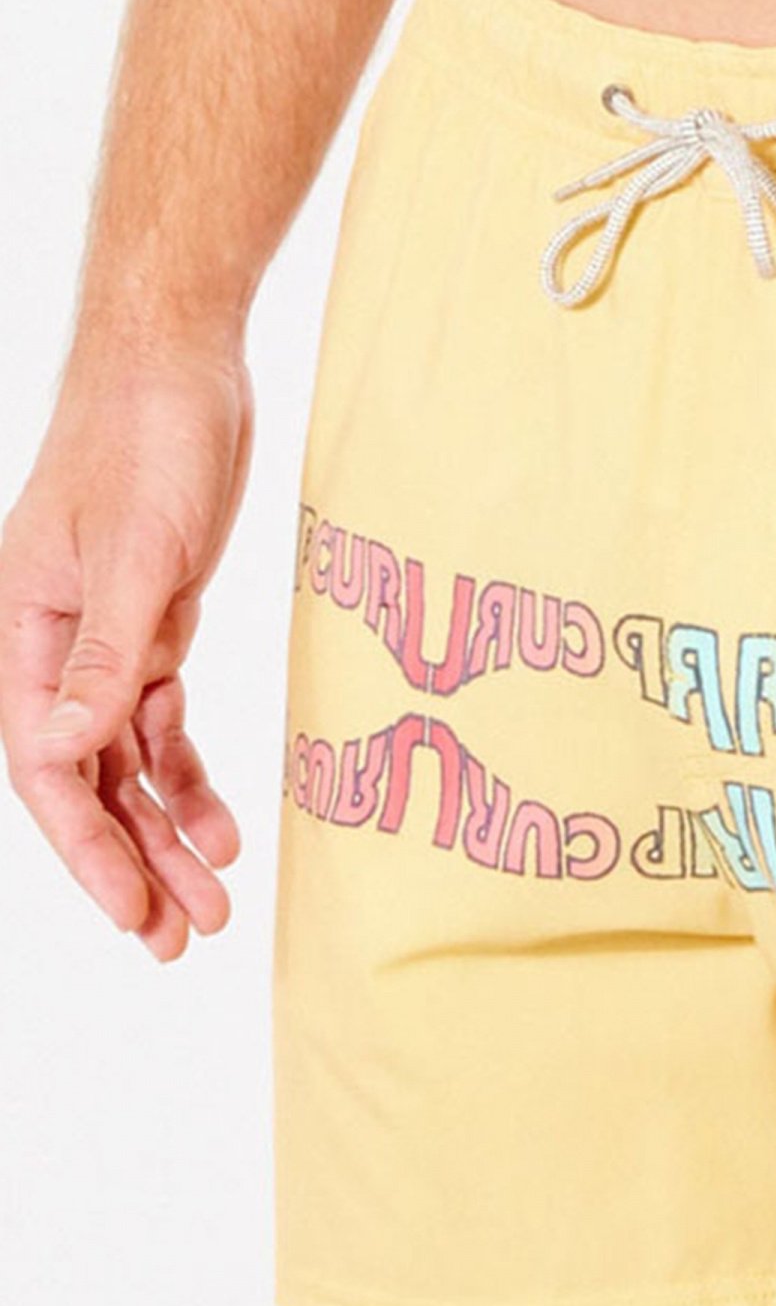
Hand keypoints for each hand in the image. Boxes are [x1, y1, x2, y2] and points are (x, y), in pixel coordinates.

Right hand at [1, 333, 252, 959]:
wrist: (179, 364)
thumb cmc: (143, 441)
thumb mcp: (135, 556)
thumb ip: (106, 659)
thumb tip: (63, 750)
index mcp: (23, 634)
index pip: (46, 768)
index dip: (87, 848)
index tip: (134, 912)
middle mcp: (51, 650)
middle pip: (84, 784)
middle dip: (130, 864)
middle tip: (179, 940)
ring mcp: (104, 644)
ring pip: (127, 766)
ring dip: (166, 834)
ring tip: (211, 904)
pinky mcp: (153, 630)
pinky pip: (162, 726)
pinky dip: (190, 777)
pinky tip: (222, 828)